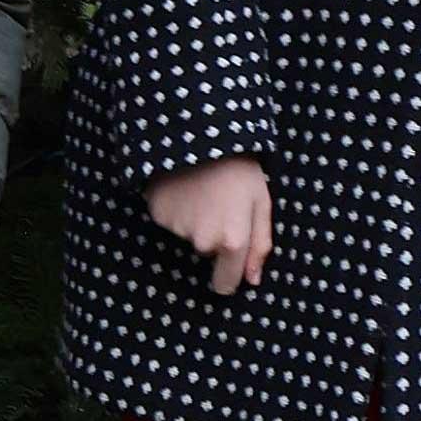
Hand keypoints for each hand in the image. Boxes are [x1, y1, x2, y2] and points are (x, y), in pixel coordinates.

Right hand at [148, 158, 272, 295]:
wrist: (199, 137)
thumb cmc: (239, 170)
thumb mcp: (261, 203)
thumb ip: (260, 245)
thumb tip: (252, 280)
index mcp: (233, 241)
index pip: (225, 283)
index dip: (228, 279)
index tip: (228, 272)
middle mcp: (204, 242)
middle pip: (208, 253)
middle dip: (214, 237)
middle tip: (219, 206)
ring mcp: (179, 230)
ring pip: (189, 237)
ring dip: (195, 221)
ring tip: (203, 192)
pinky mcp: (159, 216)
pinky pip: (171, 223)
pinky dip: (177, 211)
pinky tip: (185, 190)